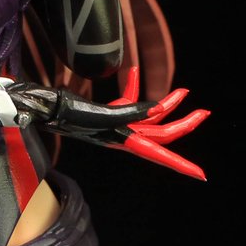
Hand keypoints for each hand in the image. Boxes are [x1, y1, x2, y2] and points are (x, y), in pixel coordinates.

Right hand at [10, 66, 208, 179]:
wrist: (43, 106)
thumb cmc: (67, 114)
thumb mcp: (102, 115)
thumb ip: (131, 112)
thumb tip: (157, 109)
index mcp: (124, 140)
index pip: (160, 154)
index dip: (181, 165)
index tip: (201, 175)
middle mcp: (124, 134)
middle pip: (162, 133)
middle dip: (184, 122)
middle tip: (203, 111)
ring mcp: (116, 123)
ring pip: (150, 117)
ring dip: (167, 104)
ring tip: (184, 92)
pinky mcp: (107, 112)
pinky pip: (127, 100)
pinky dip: (133, 86)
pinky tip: (134, 71)